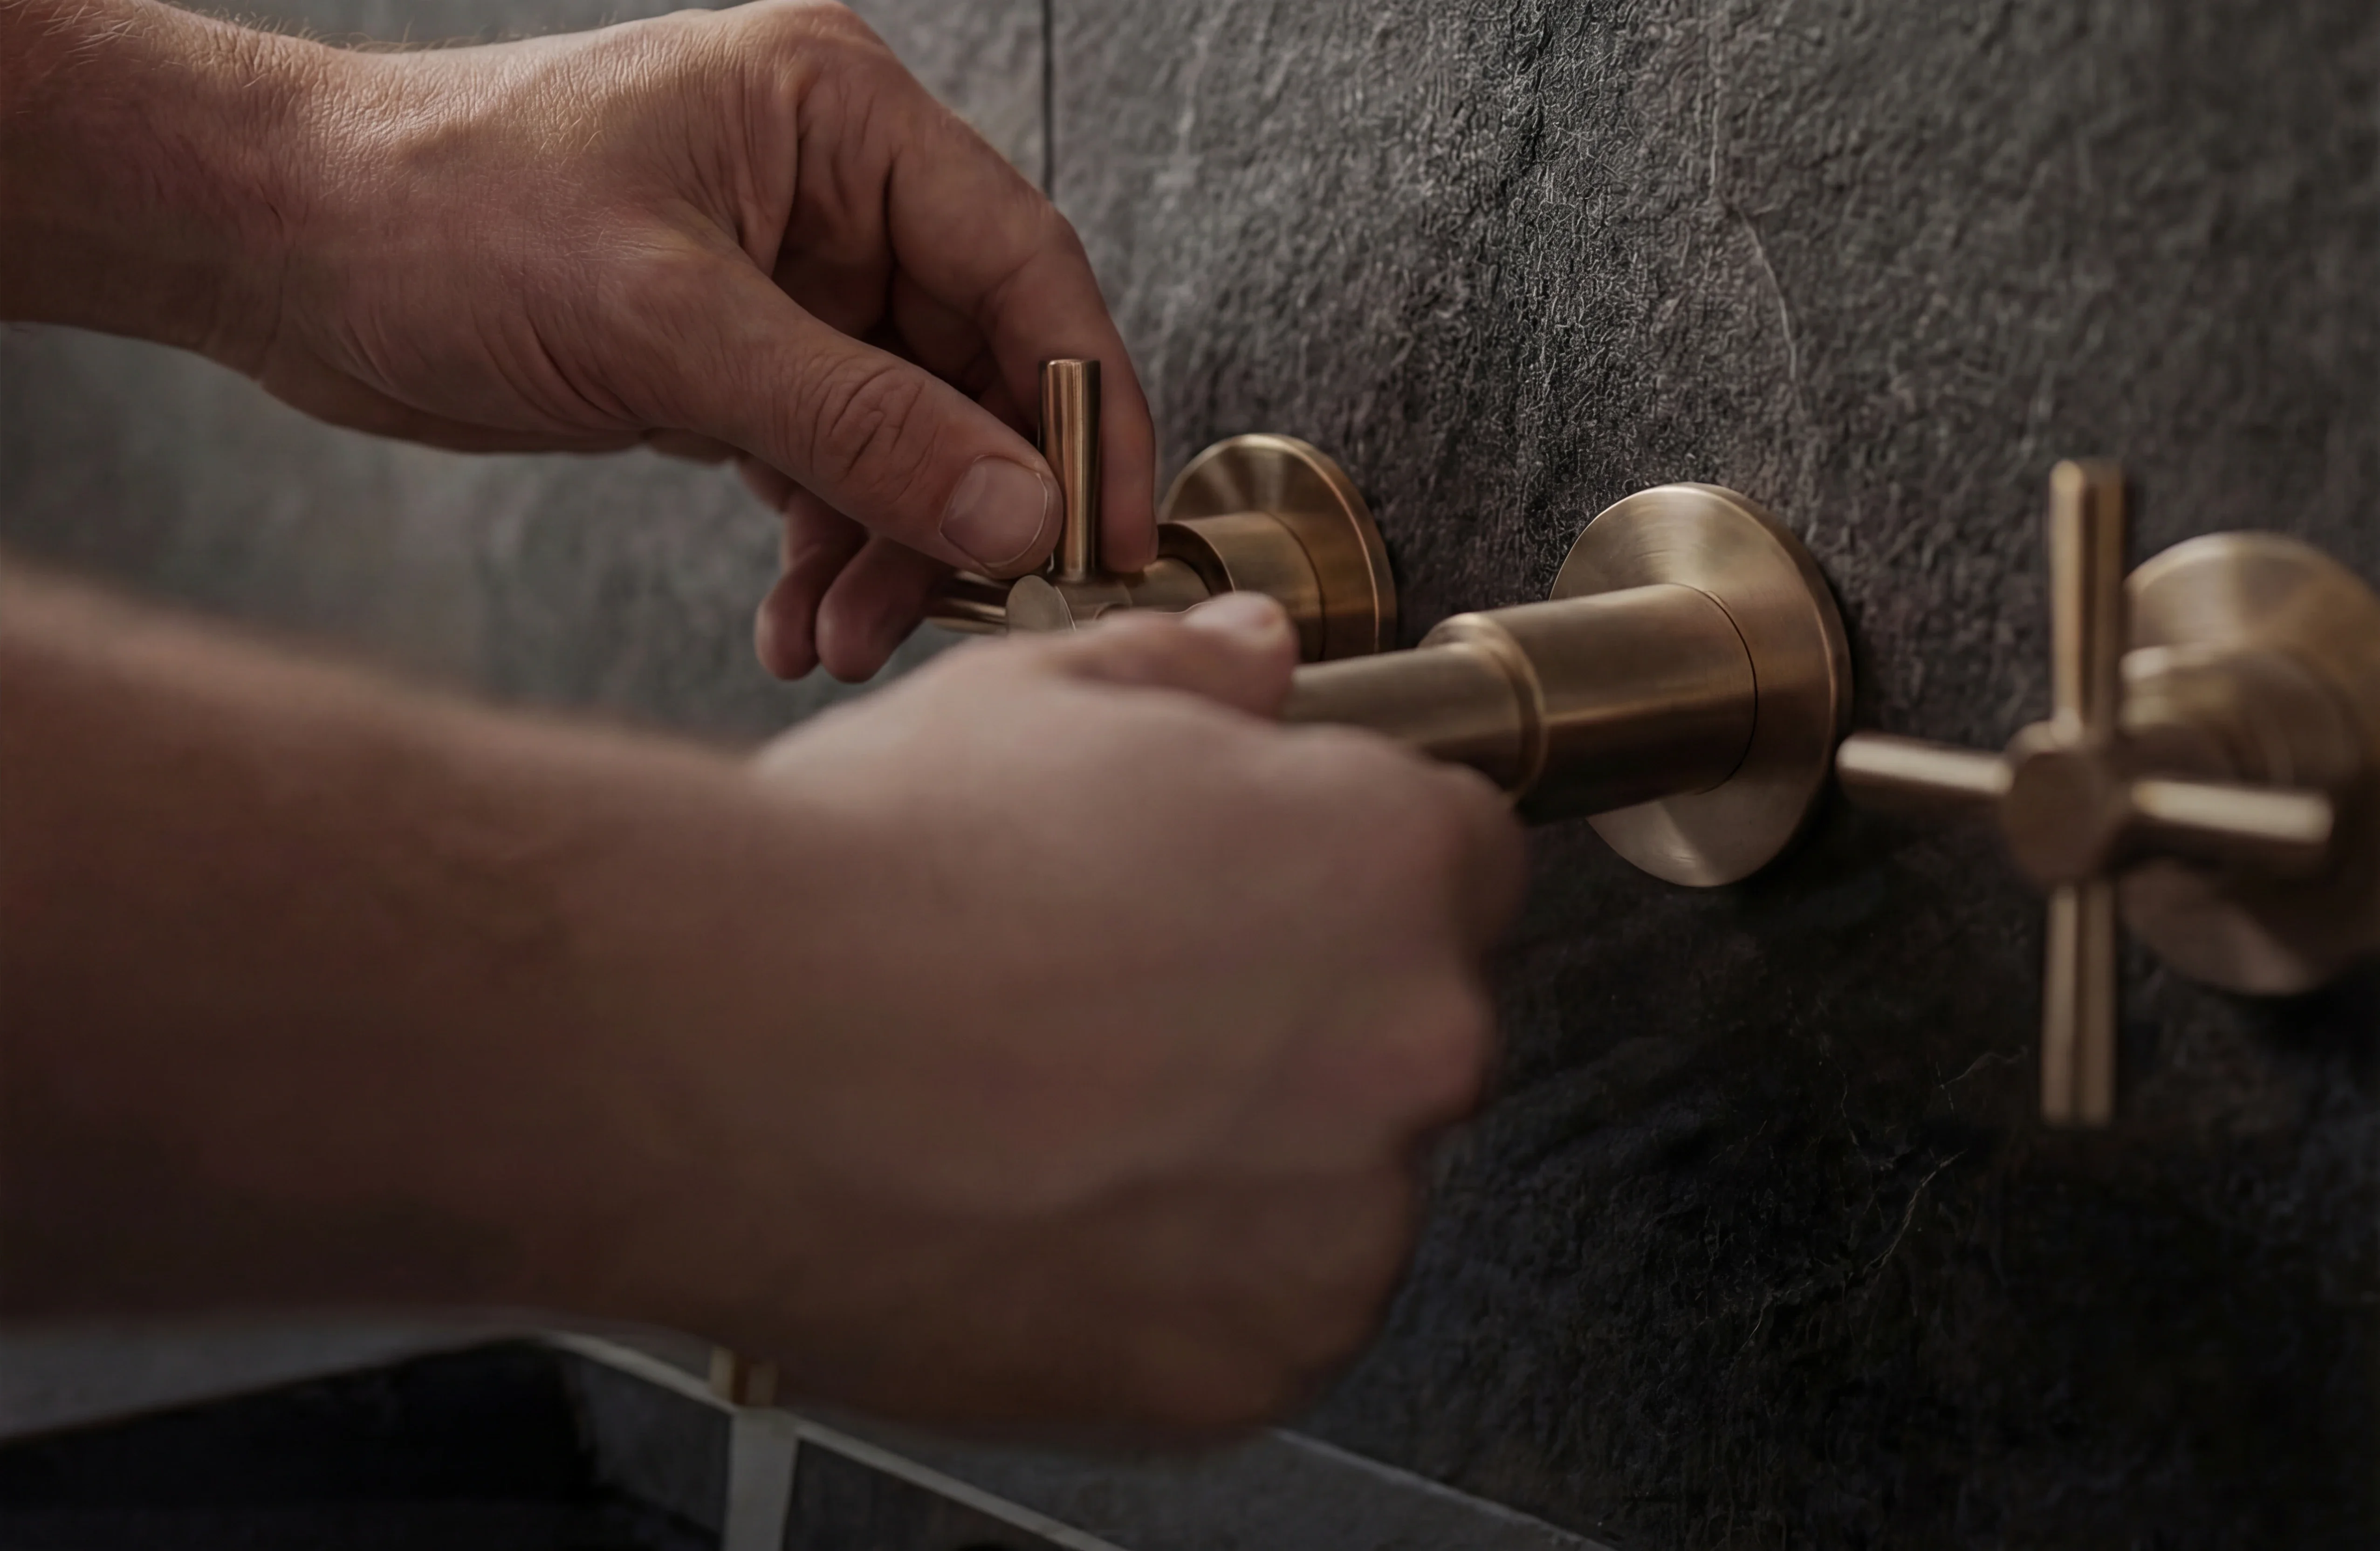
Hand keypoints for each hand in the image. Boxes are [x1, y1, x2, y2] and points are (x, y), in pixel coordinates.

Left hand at [2, 0, 1153, 680]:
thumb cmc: (438, 210)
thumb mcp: (665, 321)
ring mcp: (789, 282)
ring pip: (906, 437)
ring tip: (839, 641)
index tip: (1104, 532)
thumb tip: (1017, 511)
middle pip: (975, 367)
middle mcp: (832, 193)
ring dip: (887, 552)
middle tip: (957, 611)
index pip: (1025, 266)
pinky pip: (831, 469)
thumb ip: (857, 423)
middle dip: (965, 505)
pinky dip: (824, 552)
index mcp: (840, 117)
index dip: (1083, 406)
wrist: (280, 247)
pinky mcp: (738, 362)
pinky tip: (794, 621)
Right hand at [610, 597, 1525, 1427]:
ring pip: (1337, 1181)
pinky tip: (1056, 1208)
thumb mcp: (1041, 699)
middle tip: (1133, 1011)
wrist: (722, 1049)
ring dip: (1247, 1156)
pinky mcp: (1253, 1363)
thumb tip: (1255, 660)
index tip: (1272, 899)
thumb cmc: (875, 871)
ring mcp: (1342, 1223)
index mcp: (1384, 861)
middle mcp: (1408, 1043)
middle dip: (1301, 1013)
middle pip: (1406, 1024)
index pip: (1458, 858)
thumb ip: (1194, 676)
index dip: (1351, 867)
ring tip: (1070, 1117)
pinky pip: (1262, 1312)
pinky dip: (1187, 1279)